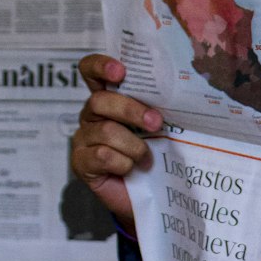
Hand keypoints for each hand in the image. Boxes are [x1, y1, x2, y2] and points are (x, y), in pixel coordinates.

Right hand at [71, 54, 161, 230]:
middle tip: (156, 122)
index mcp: (109, 98)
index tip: (120, 71)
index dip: (100, 66)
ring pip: (105, 131)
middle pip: (100, 101)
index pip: (91, 71)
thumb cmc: (155, 155)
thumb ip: (157, 108)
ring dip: (134, 146)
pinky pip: (102, 156)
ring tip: (147, 158)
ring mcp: (83, 139)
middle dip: (131, 110)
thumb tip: (180, 95)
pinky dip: (123, 163)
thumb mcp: (159, 128)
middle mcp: (92, 115)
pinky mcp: (81, 163)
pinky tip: (131, 170)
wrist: (151, 194)